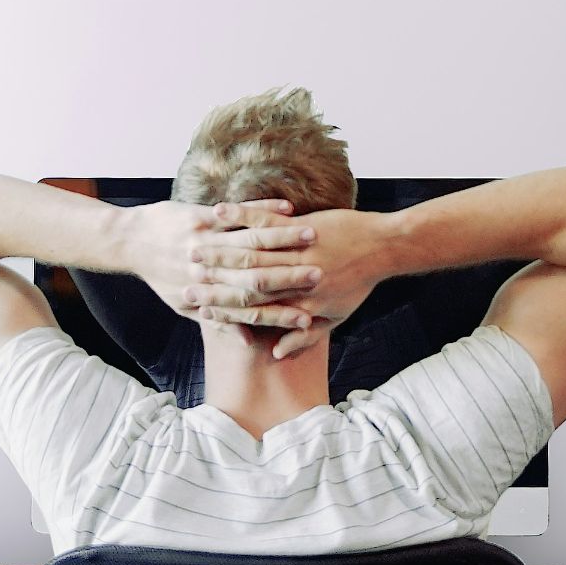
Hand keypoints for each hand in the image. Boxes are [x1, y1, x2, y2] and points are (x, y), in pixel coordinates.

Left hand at [126, 198, 322, 328]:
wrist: (129, 242)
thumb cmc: (160, 276)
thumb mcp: (183, 305)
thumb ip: (217, 323)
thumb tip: (246, 341)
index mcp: (206, 295)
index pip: (250, 309)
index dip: (279, 313)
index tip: (309, 317)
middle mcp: (207, 270)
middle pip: (256, 276)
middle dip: (291, 275)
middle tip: (322, 275)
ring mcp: (203, 241)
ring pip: (250, 241)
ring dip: (284, 238)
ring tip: (313, 236)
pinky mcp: (198, 217)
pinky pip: (237, 214)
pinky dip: (263, 209)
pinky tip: (288, 207)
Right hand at [190, 208, 396, 358]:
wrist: (384, 248)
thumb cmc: (359, 283)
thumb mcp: (336, 317)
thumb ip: (304, 337)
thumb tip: (275, 352)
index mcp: (299, 304)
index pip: (250, 310)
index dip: (221, 309)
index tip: (196, 309)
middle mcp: (293, 280)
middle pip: (242, 281)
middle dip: (209, 280)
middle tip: (182, 280)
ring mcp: (297, 251)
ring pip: (248, 251)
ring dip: (216, 248)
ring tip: (190, 246)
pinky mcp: (301, 226)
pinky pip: (264, 219)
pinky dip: (239, 215)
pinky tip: (217, 211)